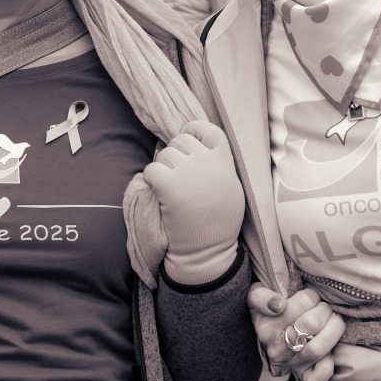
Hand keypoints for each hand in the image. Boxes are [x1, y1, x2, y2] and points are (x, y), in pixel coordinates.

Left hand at [143, 120, 244, 282]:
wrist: (207, 252)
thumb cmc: (217, 222)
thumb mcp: (230, 188)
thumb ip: (219, 165)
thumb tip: (199, 145)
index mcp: (225, 162)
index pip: (207, 129)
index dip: (193, 131)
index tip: (186, 144)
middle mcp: (208, 162)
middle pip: (180, 140)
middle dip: (175, 155)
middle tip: (177, 177)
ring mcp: (188, 172)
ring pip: (164, 154)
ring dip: (162, 169)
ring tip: (171, 190)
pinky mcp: (169, 185)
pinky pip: (151, 170)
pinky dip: (150, 180)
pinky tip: (159, 194)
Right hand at [249, 283, 344, 380]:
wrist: (270, 333)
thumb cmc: (269, 308)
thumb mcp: (256, 294)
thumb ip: (261, 296)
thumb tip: (278, 306)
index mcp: (266, 327)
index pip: (302, 304)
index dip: (311, 296)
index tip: (309, 297)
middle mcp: (277, 349)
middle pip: (312, 323)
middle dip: (324, 309)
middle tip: (322, 307)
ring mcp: (291, 364)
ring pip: (319, 347)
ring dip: (334, 328)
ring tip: (333, 320)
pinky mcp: (303, 376)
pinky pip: (317, 379)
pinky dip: (328, 364)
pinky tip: (329, 351)